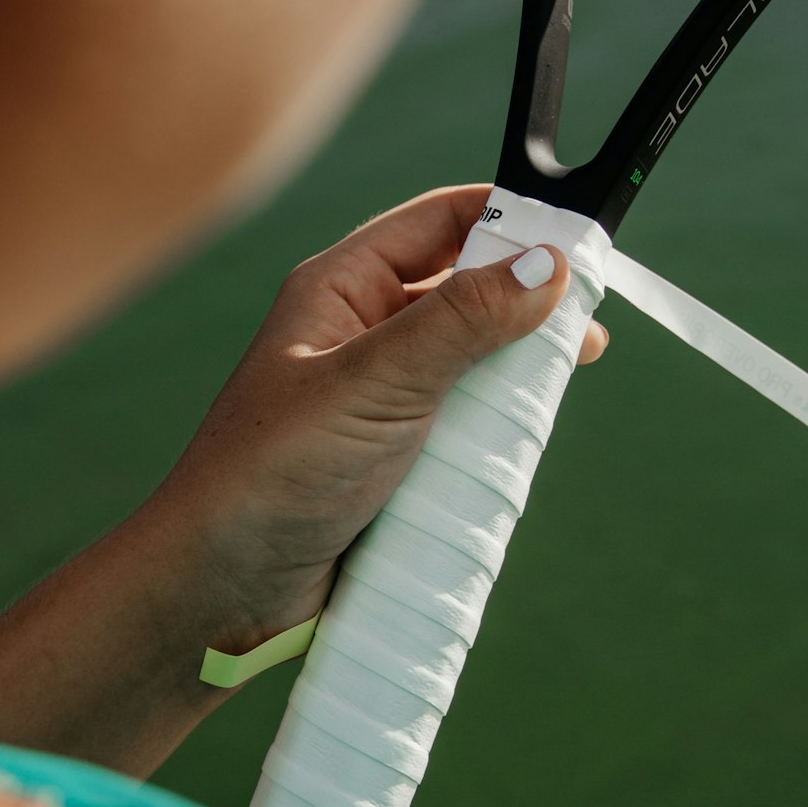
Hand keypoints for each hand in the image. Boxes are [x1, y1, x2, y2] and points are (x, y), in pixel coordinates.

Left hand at [150, 186, 607, 654]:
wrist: (221, 587)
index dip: (510, 219)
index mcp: (342, 288)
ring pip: (473, 360)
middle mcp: (363, 331)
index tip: (579, 241)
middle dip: (527, 303)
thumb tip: (548, 267)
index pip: (441, 222)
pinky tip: (522, 440)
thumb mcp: (373, 384)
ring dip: (516, 373)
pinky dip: (499, 427)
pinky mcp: (396, 453)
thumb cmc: (272, 472)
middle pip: (467, 290)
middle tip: (586, 329)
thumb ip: (460, 323)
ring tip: (556, 387)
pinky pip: (465, 422)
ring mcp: (381, 394)